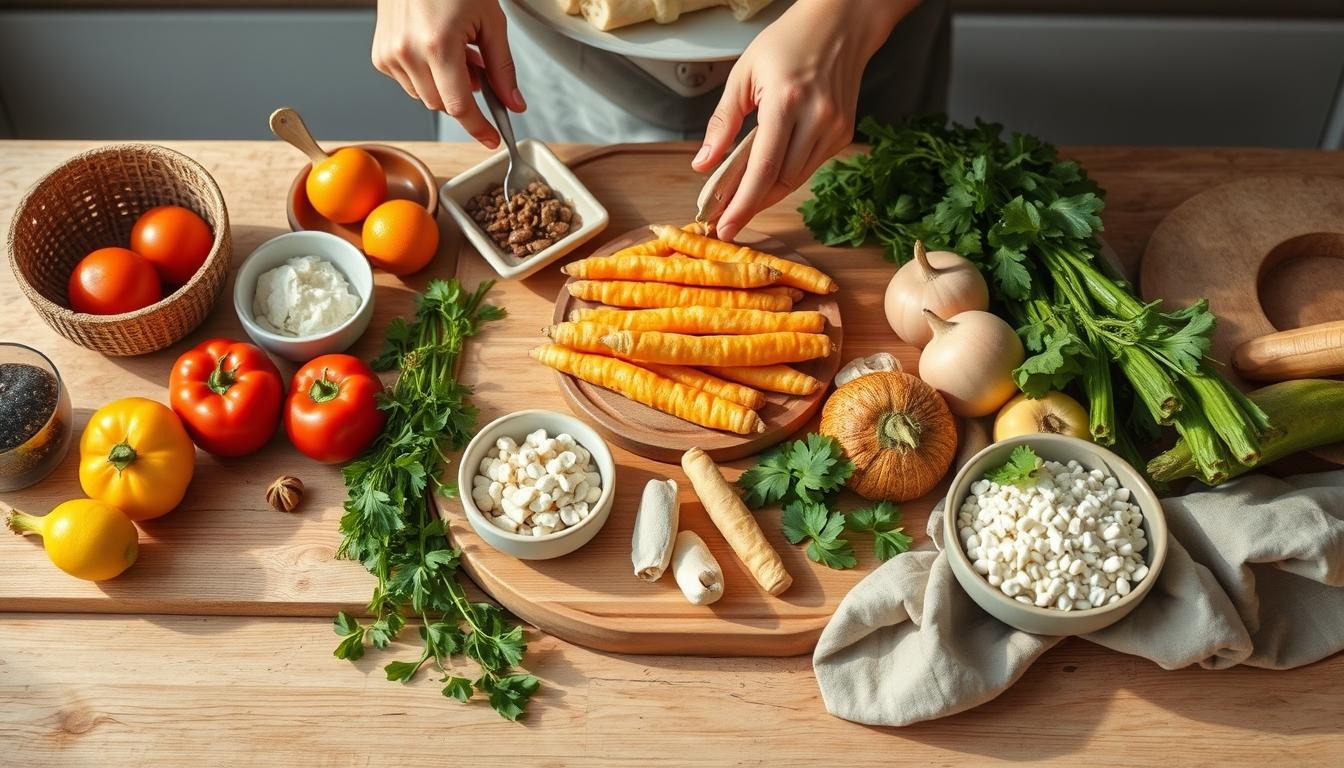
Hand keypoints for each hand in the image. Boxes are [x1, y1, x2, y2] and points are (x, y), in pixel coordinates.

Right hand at [371, 0, 524, 147]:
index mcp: (437, 44)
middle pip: (443, 105)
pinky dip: (427, 75)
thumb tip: (513, 103)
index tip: (493, 139)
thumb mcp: (490, 21)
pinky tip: (434, 48)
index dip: (480, 128)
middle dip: (466, 95)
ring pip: (426, 97)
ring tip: (456, 50)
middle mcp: (407, 52)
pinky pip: (409, 84)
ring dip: (446, 85)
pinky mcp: (380, 55)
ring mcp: (389, 55)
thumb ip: (502, 67)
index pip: (460, 107)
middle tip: (479, 67)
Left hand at [693, 0, 917, 241]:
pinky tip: (769, 173)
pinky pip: (809, 167)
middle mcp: (816, 118)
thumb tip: (703, 165)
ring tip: (740, 199)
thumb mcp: (743, 75)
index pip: (762, 169)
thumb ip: (722, 123)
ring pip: (795, 179)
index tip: (724, 227)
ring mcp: (834, 128)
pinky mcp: (843, 134)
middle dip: (750, 203)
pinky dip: (786, 174)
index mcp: (786, 101)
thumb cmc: (788, 42)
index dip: (741, 204)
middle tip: (724, 217)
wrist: (840, 25)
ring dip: (767, 192)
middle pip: (779, 181)